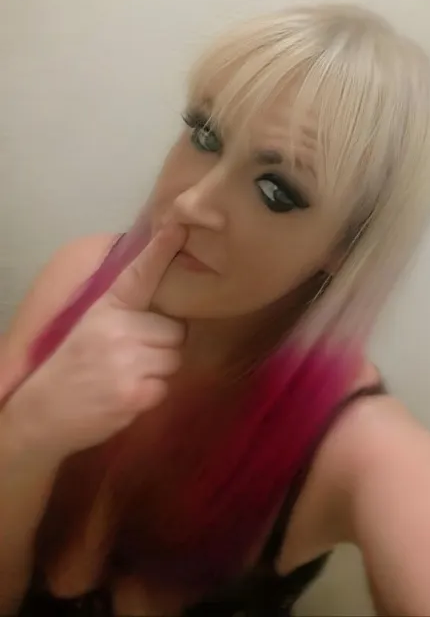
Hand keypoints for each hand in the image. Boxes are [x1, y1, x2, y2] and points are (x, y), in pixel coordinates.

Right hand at [3, 224, 186, 460]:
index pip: (138, 274)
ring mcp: (127, 361)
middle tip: (131, 355)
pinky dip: (150, 394)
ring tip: (126, 375)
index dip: (160, 251)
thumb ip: (121, 310)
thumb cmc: (68, 366)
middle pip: (174, 328)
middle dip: (161, 342)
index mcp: (105, 307)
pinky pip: (165, 387)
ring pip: (174, 358)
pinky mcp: (135, 393)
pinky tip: (124, 395)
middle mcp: (118, 328)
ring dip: (157, 369)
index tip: (177, 228)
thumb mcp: (88, 325)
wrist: (38, 416)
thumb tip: (156, 296)